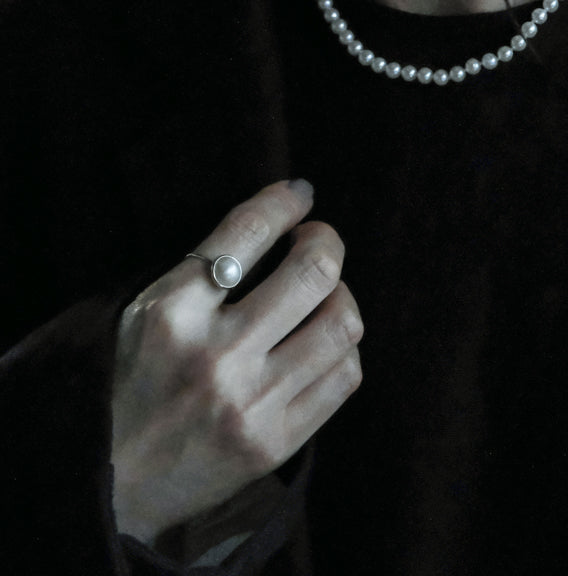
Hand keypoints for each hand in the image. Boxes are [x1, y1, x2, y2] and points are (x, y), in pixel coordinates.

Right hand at [110, 180, 362, 544]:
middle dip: (326, 242)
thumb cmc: (128, 384)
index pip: (248, 231)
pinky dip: (343, 348)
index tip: (300, 194)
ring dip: (341, 296)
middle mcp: (216, 356)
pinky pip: (345, 376)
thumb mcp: (143, 313)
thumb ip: (203, 270)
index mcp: (171, 313)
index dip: (285, 201)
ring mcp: (250, 403)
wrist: (107, 488)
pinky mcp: (275, 443)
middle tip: (317, 241)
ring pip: (342, 323)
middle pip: (313, 272)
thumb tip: (280, 215)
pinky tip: (323, 343)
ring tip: (323, 295)